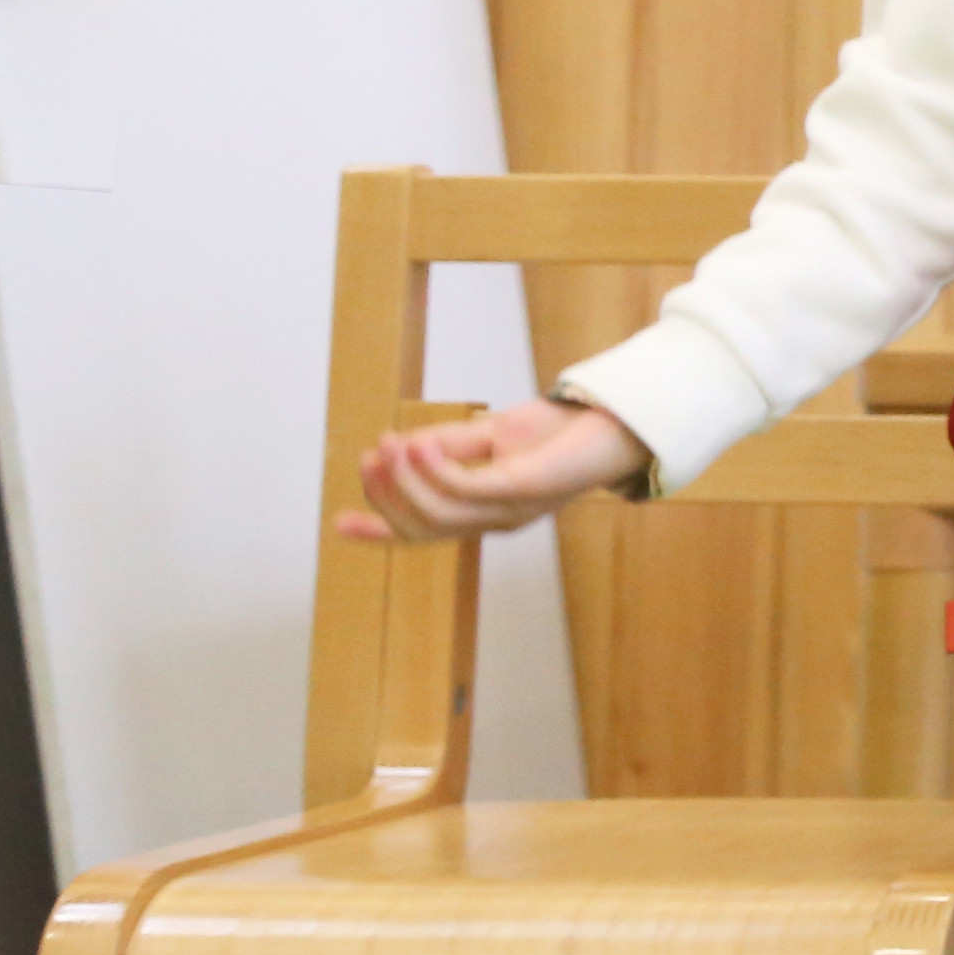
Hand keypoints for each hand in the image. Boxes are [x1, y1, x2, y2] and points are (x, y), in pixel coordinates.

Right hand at [335, 398, 648, 543]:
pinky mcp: (524, 491)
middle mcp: (496, 522)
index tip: (339, 523)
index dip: (380, 530)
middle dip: (386, 497)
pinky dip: (434, 469)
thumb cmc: (558, 433)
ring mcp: (511, 511)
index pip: (424, 531)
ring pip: (439, 515)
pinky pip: (466, 489)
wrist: (614, 423)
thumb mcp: (491, 436)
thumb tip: (398, 447)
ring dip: (405, 483)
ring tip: (387, 447)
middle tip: (366, 459)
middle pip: (424, 528)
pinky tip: (417, 444)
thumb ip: (448, 446)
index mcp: (485, 513)